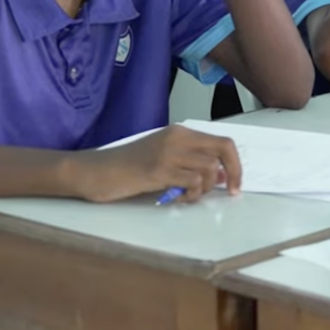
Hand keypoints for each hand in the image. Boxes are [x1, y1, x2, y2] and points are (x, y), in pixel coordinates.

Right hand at [74, 125, 242, 203]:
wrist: (94, 171)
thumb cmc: (128, 167)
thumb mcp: (163, 157)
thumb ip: (191, 162)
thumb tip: (223, 176)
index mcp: (180, 132)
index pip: (222, 142)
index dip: (235, 163)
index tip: (235, 183)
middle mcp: (177, 138)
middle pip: (223, 150)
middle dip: (233, 173)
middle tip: (230, 192)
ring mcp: (168, 153)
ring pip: (209, 170)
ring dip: (204, 189)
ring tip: (186, 195)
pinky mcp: (158, 170)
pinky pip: (192, 183)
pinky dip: (190, 195)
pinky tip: (176, 198)